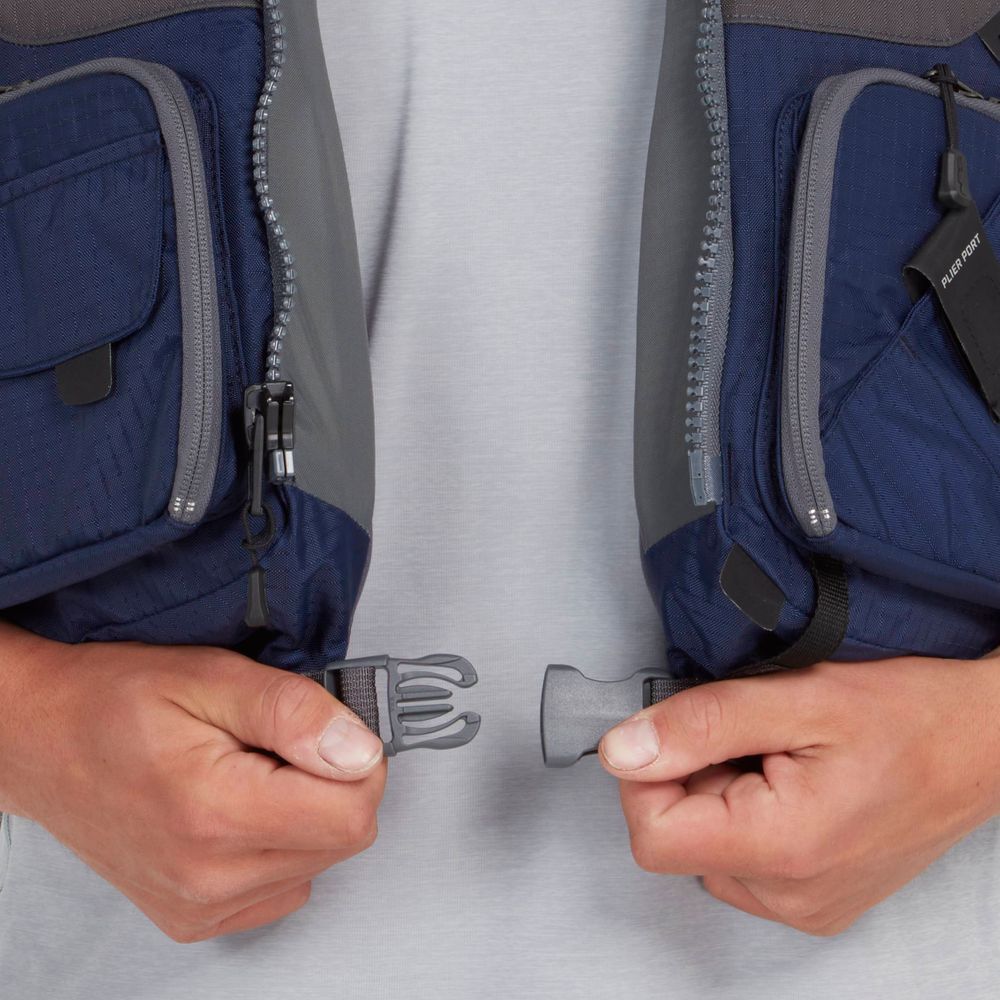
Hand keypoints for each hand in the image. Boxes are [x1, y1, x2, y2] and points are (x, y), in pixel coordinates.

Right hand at [0, 622, 385, 941]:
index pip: (353, 814)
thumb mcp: (211, 676)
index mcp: (215, 812)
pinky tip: (240, 808)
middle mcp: (207, 876)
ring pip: (318, 862)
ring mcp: (199, 905)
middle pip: (342, 839)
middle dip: (330, 782)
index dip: (358, 761)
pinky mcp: (195, 917)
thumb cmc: (110, 703)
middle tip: (276, 744)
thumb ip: (295, 712)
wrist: (40, 740)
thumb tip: (360, 750)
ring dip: (303, 813)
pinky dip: (279, 844)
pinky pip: (284, 885)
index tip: (329, 732)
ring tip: (248, 771)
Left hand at [599, 655, 999, 935]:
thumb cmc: (912, 715)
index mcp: (782, 848)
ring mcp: (804, 906)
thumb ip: (699, 724)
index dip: (648, 773)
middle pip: (676, 839)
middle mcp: (791, 896)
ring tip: (782, 758)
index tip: (680, 733)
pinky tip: (793, 783)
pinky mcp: (813, 901)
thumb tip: (622, 750)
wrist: (984, 742)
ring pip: (705, 847)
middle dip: (693, 776)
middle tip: (754, 737)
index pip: (651, 834)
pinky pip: (741, 860)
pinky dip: (748, 815)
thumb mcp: (797, 696)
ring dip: (722, 794)